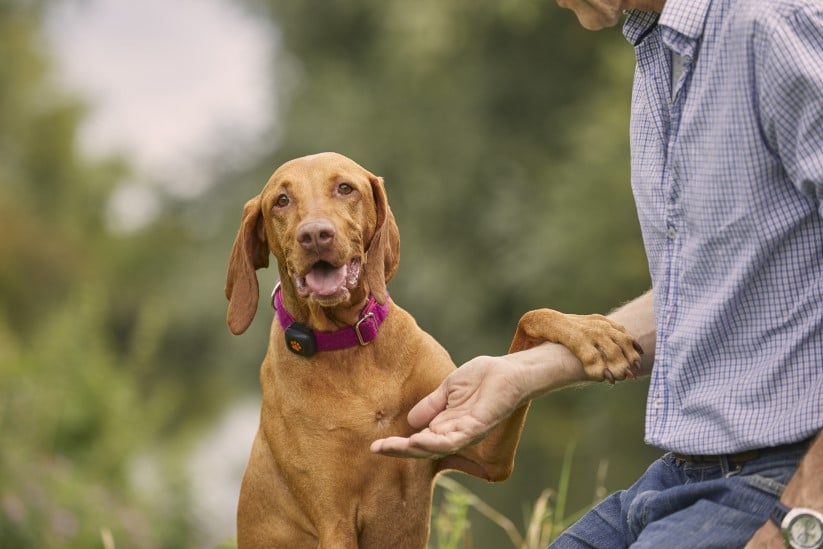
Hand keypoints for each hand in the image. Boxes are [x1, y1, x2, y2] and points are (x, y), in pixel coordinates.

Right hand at [370, 355, 527, 458]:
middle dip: (400, 450)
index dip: (398, 444)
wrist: (508, 371)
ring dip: (415, 449)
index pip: (418, 440)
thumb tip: (411, 422)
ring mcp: (466, 432)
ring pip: (437, 448)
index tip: (375, 446)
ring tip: (394, 447)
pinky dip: (437, 442)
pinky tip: (420, 440)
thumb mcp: (448, 390)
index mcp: (445, 424)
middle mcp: (454, 433)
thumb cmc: (482, 378)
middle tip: (377, 449)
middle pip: (423, 448)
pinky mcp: (477, 427)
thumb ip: (431, 405)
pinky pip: (454, 439)